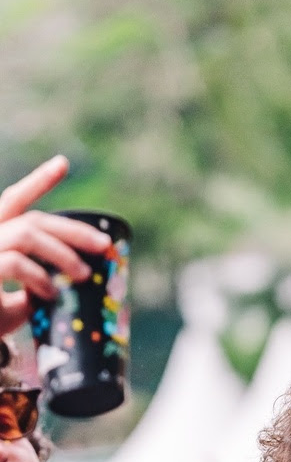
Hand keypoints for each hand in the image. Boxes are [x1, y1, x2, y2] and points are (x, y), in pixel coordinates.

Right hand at [0, 156, 111, 336]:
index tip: (63, 163)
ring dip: (61, 253)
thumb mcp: (21, 298)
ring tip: (83, 274)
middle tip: (104, 246)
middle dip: (73, 231)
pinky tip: (52, 293)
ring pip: (27, 234)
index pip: (15, 199)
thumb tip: (79, 282)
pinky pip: (15, 264)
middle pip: (33, 219)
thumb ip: (42, 284)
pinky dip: (39, 277)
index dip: (38, 181)